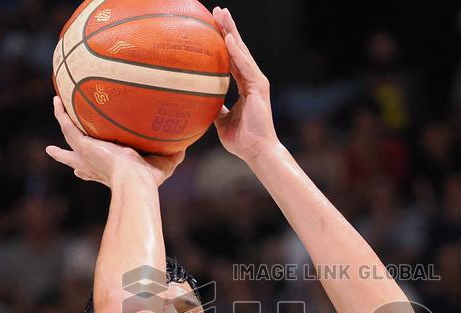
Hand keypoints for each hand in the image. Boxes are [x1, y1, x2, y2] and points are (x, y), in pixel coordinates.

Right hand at [45, 97, 183, 185]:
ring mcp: (86, 155)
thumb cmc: (149, 180)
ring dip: (63, 121)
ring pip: (70, 136)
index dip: (89, 171)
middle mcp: (95, 164)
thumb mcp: (165, 164)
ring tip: (57, 108)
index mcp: (110, 171)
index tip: (81, 172)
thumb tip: (187, 145)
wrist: (134, 182)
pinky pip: (68, 125)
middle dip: (66, 157)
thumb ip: (174, 154)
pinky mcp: (82, 145)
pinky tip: (57, 100)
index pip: (97, 171)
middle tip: (53, 151)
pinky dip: (61, 113)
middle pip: (75, 160)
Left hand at [212, 7, 279, 162]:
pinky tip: (228, 38)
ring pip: (242, 52)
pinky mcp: (259, 87)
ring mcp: (257, 82)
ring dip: (231, 33)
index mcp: (244, 86)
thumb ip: (216, 109)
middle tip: (218, 11)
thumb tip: (202, 103)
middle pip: (238, 50)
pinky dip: (237, 52)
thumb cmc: (242, 140)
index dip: (223, 42)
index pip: (232, 59)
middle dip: (228, 29)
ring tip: (223, 15)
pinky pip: (245, 66)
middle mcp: (252, 81)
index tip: (213, 26)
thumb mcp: (222, 121)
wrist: (257, 151)